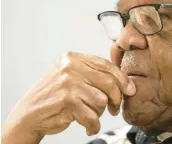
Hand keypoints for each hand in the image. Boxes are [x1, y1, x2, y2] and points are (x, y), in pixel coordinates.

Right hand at [1, 51, 135, 142]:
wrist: (29, 113)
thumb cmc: (56, 96)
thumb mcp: (72, 76)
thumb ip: (93, 74)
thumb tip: (125, 82)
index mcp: (74, 58)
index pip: (106, 65)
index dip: (122, 78)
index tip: (130, 89)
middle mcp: (70, 67)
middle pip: (108, 82)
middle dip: (116, 98)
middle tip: (114, 108)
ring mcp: (68, 83)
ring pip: (101, 100)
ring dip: (100, 113)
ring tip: (91, 115)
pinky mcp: (66, 100)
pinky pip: (92, 116)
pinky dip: (93, 125)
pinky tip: (88, 126)